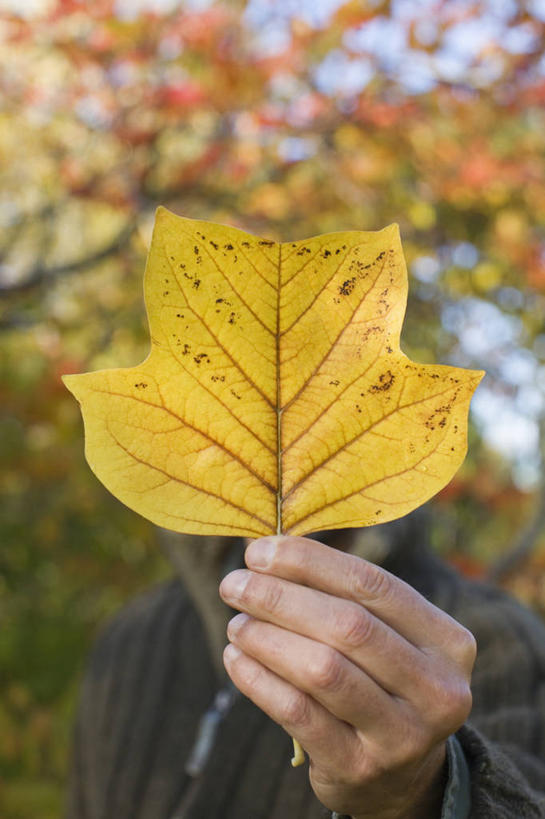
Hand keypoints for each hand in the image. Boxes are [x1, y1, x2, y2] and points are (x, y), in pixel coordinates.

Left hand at [219, 535, 475, 818]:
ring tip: (236, 623)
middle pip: (347, 626)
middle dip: (280, 598)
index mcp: (448, 642)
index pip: (373, 584)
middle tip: (234, 585)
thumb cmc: (380, 681)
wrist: (398, 776)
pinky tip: (237, 659)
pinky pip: (298, 714)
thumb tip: (267, 549)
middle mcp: (438, 689)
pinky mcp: (360, 769)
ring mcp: (403, 736)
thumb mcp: (384, 637)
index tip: (260, 552)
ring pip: (322, 669)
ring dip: (266, 638)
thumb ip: (339, 594)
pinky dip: (259, 680)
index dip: (310, 562)